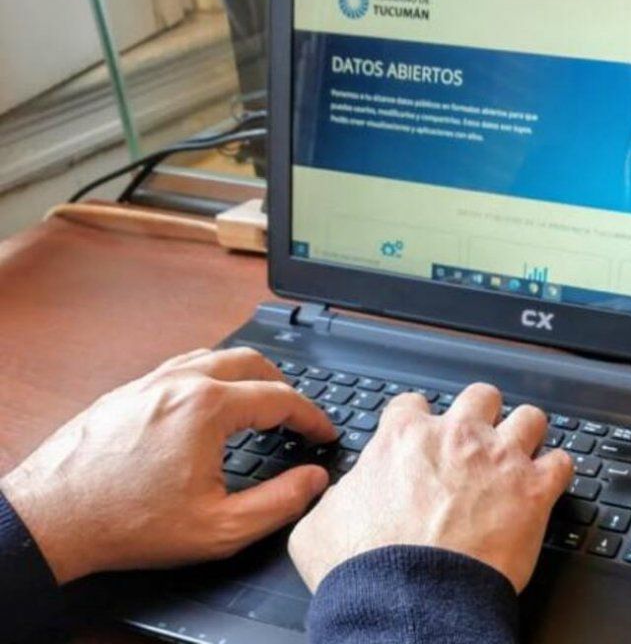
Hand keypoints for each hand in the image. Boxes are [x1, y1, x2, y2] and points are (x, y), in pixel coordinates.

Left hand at [0, 348, 336, 583]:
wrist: (51, 520)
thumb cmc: (126, 524)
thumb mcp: (220, 528)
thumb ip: (280, 503)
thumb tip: (313, 480)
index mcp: (207, 407)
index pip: (280, 397)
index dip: (312, 416)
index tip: (324, 434)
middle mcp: (179, 383)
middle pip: (251, 361)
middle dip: (284, 386)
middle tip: (298, 414)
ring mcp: (148, 383)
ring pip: (213, 358)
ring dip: (247, 375)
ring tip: (262, 402)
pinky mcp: (126, 393)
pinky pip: (181, 368)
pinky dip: (211, 377)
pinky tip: (210, 404)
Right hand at [288, 383, 573, 592]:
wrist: (410, 600)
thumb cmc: (367, 568)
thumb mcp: (320, 526)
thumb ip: (338, 497)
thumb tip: (342, 498)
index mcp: (403, 439)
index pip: (413, 404)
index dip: (419, 421)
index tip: (424, 437)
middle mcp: (456, 437)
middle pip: (480, 396)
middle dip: (481, 415)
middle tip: (478, 441)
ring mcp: (499, 459)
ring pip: (529, 418)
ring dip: (526, 436)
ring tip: (521, 456)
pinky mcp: (533, 489)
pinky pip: (562, 462)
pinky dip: (556, 473)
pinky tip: (548, 484)